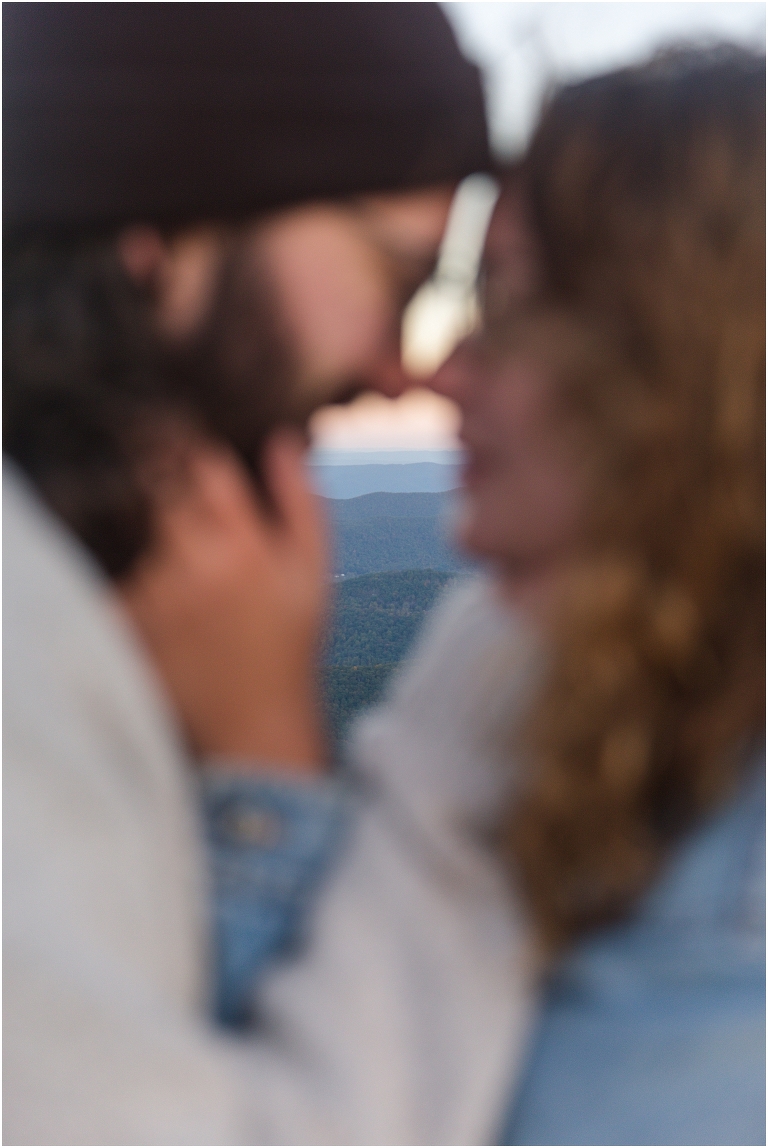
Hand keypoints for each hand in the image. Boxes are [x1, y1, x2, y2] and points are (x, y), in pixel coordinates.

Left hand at [118, 430, 329, 772]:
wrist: (254, 724)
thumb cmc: (291, 646)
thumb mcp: (313, 569)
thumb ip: (301, 498)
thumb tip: (284, 439)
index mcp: (243, 544)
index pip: (204, 469)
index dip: (202, 469)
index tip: (207, 485)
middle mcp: (193, 565)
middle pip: (165, 502)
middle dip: (184, 517)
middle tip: (211, 560)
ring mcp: (156, 596)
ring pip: (148, 548)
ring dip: (169, 563)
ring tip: (203, 608)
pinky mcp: (130, 624)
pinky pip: (128, 586)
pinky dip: (150, 598)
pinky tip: (182, 629)